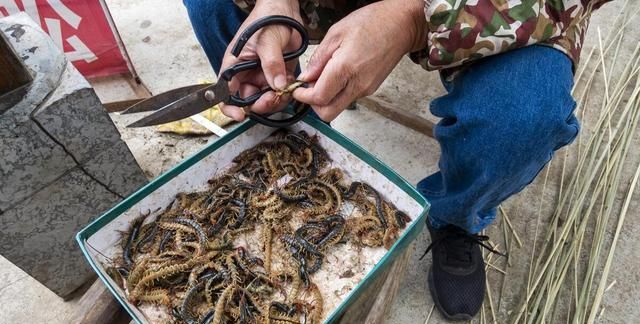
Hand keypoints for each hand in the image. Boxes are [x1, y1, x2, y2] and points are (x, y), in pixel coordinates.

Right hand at [219, 0, 302, 120]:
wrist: (284, 10)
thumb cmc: (267, 19)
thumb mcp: (267, 41)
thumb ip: (272, 64)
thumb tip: (276, 85)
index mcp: (235, 66)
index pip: (224, 94)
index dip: (231, 108)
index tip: (242, 115)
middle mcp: (246, 74)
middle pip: (249, 102)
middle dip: (261, 104)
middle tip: (273, 97)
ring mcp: (262, 77)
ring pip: (266, 100)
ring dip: (276, 100)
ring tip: (285, 88)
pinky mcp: (278, 77)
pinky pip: (280, 94)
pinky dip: (287, 93)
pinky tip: (291, 82)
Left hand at [293, 0, 426, 121]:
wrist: (402, 25)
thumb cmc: (372, 22)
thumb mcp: (336, 33)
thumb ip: (319, 59)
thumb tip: (306, 77)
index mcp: (346, 69)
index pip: (319, 98)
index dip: (303, 96)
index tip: (297, 89)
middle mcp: (357, 84)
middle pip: (328, 113)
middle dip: (314, 105)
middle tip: (308, 88)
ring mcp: (366, 89)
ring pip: (339, 107)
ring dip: (326, 98)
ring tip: (324, 77)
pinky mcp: (371, 89)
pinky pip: (349, 97)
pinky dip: (338, 92)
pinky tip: (338, 74)